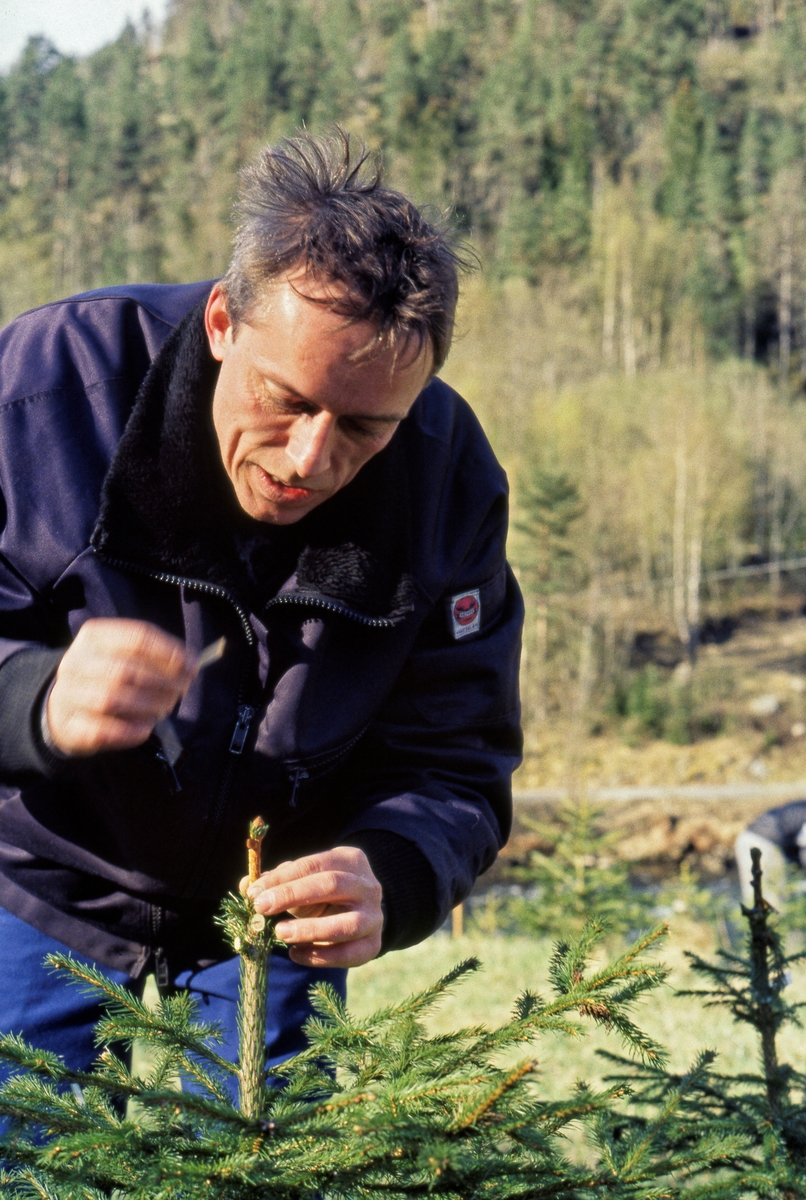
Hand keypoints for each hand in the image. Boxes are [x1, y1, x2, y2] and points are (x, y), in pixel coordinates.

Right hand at [46, 618, 194, 755]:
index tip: (191, 665)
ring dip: (148, 705)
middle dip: (162, 681)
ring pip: (111, 698)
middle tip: (181, 689)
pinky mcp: (68, 726)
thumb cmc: (102, 676)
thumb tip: (190, 665)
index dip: (169, 652)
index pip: (136, 637)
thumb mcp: (122, 655)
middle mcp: (75, 662)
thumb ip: (154, 657)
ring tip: (166, 708)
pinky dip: (130, 730)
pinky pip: (102, 730)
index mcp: (93, 636)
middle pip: (125, 669)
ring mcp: (68, 694)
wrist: (59, 706)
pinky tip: (146, 729)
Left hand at [241, 847, 383, 967]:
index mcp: (350, 860)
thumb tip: (246, 885)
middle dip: (293, 895)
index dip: (283, 878)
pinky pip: (348, 954)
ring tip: (280, 933)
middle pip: (333, 885)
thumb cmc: (321, 893)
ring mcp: (374, 917)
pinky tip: (295, 954)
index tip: (255, 892)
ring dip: (310, 929)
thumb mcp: (302, 881)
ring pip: (347, 924)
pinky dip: (319, 957)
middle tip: (262, 907)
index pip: (314, 864)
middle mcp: (368, 886)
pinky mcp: (373, 945)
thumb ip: (276, 882)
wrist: (358, 914)